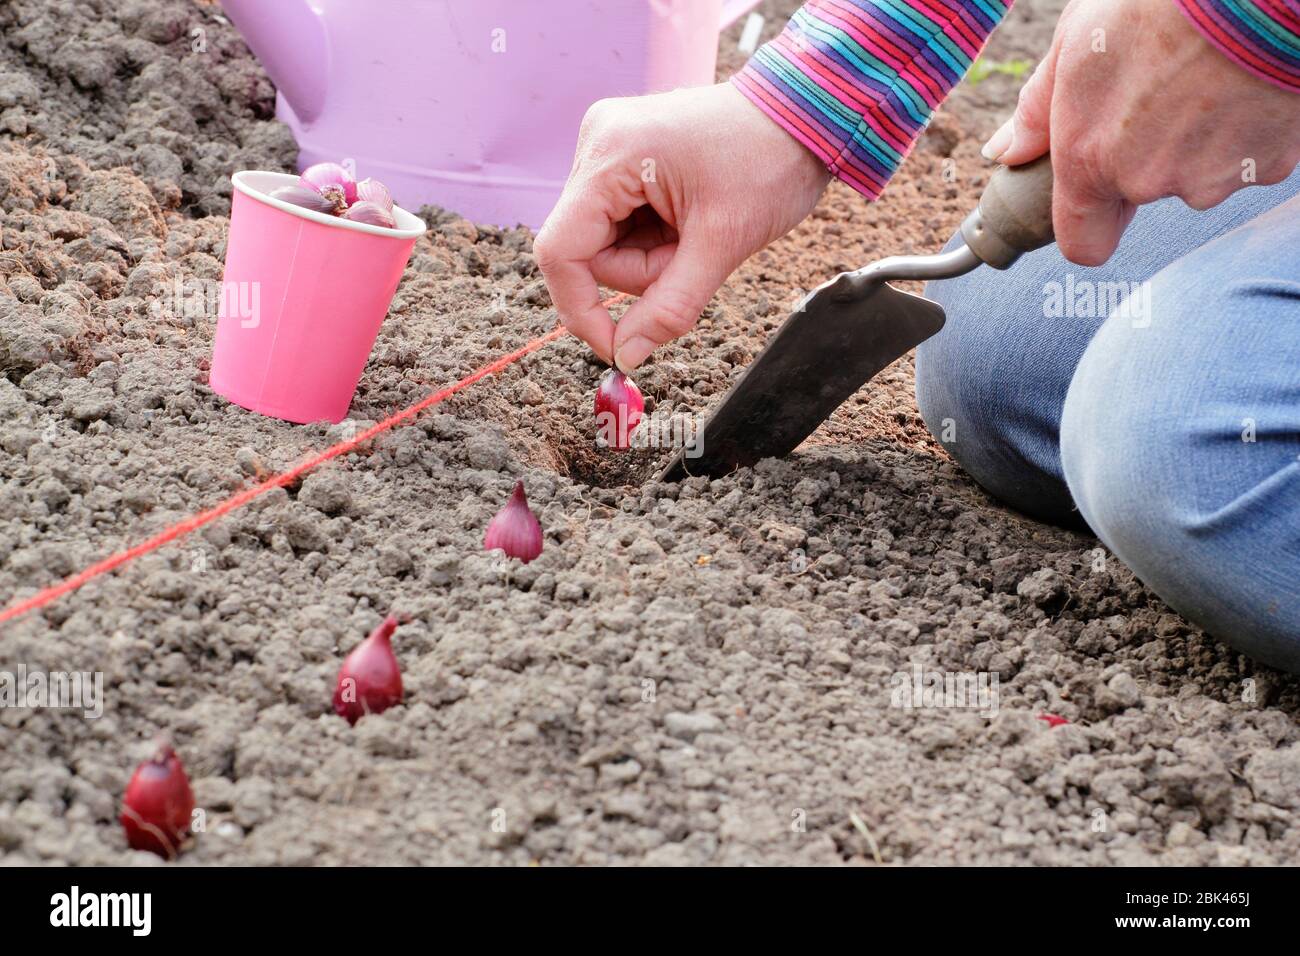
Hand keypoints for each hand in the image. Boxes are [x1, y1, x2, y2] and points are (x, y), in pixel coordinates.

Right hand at [534, 83, 829, 371]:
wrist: (805, 115)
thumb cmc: (770, 162)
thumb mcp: (722, 244)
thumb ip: (669, 306)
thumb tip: (626, 357)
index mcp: (611, 154)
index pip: (560, 251)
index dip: (581, 309)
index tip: (616, 348)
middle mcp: (597, 143)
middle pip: (588, 251)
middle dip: (642, 271)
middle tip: (695, 255)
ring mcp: (609, 146)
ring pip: (607, 242)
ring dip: (652, 257)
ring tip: (699, 231)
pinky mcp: (625, 155)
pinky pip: (622, 222)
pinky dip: (655, 237)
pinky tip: (689, 219)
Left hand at [984, 0, 1299, 265]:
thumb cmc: (1160, 4)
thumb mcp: (1075, 40)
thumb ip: (1035, 110)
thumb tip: (1004, 152)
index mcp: (1090, 159)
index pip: (1082, 243)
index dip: (1087, 225)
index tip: (1092, 200)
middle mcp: (1147, 182)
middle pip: (1140, 192)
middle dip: (1144, 156)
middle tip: (1158, 93)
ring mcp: (1210, 179)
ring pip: (1195, 175)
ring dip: (1195, 141)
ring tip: (1203, 78)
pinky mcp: (1267, 168)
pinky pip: (1245, 161)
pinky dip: (1243, 132)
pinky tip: (1242, 85)